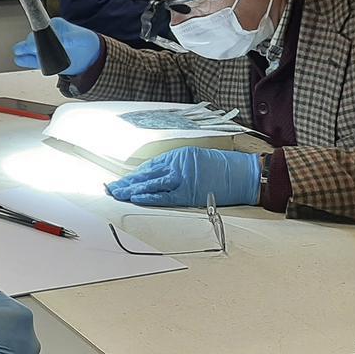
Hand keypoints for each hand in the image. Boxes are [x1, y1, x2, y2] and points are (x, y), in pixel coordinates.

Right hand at [12, 17, 101, 76]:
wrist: (90, 57)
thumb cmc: (86, 43)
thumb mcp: (81, 38)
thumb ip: (70, 38)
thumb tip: (61, 40)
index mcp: (55, 26)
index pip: (41, 27)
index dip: (37, 35)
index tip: (33, 43)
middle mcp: (47, 36)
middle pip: (32, 38)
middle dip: (29, 44)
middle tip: (28, 49)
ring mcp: (43, 48)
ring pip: (27, 48)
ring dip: (23, 51)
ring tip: (21, 53)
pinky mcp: (42, 59)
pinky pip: (29, 59)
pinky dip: (24, 60)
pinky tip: (21, 59)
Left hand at [107, 147, 260, 207]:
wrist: (244, 174)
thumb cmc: (223, 168)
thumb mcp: (196, 160)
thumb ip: (176, 167)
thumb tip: (156, 178)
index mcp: (178, 156)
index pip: (149, 166)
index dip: (134, 175)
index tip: (121, 181)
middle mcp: (177, 164)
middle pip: (146, 174)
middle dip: (127, 182)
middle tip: (110, 188)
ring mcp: (182, 178)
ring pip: (151, 184)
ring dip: (132, 189)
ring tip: (116, 194)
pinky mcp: (188, 191)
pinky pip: (164, 196)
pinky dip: (149, 197)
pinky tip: (135, 198)